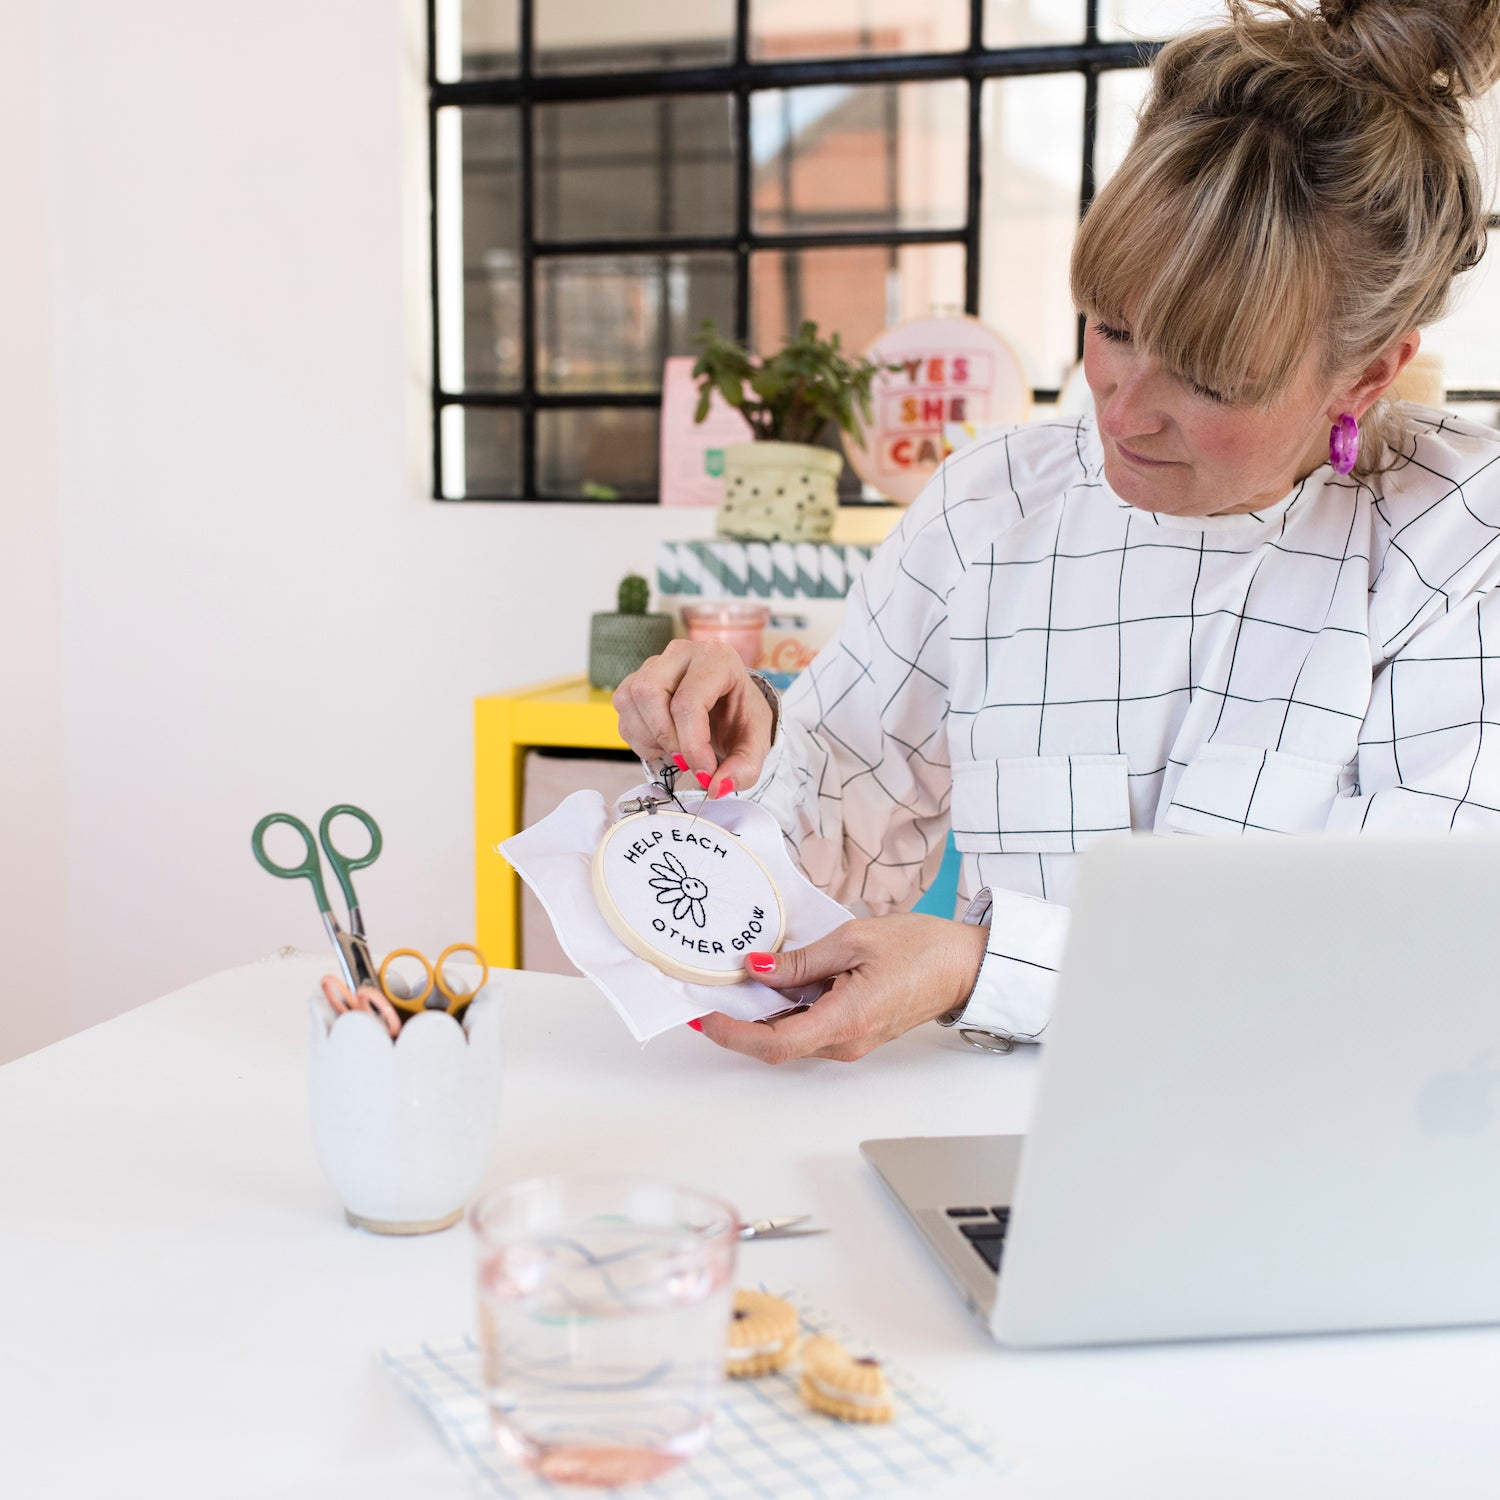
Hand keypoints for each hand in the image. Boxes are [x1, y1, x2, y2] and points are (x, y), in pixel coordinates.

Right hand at [612, 639, 773, 796]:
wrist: (728, 705)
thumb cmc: (739, 715)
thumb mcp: (755, 742)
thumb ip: (745, 767)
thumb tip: (718, 786)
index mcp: (717, 659)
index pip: (689, 701)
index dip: (693, 745)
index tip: (705, 772)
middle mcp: (681, 653)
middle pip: (650, 693)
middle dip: (666, 738)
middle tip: (686, 761)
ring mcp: (653, 665)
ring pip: (630, 700)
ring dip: (649, 738)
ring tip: (675, 750)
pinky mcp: (635, 681)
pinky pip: (622, 711)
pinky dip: (639, 738)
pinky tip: (662, 743)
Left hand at [697, 914, 988, 1062]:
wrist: (963, 966)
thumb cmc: (921, 949)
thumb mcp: (853, 940)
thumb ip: (800, 960)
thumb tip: (756, 968)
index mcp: (845, 1020)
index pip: (774, 1043)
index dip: (733, 1034)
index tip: (705, 1015)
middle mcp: (845, 1043)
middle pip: (775, 1045)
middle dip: (737, 1022)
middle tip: (709, 993)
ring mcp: (850, 1042)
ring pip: (789, 1038)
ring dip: (759, 1016)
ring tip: (735, 983)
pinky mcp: (854, 1034)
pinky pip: (808, 1029)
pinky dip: (782, 1011)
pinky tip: (770, 985)